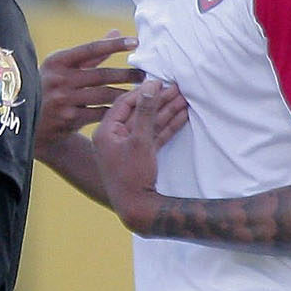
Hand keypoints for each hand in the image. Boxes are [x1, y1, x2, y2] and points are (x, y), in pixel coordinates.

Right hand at [37, 31, 145, 150]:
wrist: (29, 120)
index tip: (135, 42)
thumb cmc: (50, 87)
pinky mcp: (69, 119)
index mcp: (56, 61)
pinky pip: (100, 113)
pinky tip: (128, 109)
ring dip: (126, 93)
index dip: (115, 45)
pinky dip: (116, 110)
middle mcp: (59, 79)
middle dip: (127, 74)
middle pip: (102, 75)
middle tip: (144, 74)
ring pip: (104, 95)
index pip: (91, 49)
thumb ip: (90, 53)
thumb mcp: (62, 67)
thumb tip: (116, 32)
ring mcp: (63, 100)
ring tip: (141, 92)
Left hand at [92, 78, 189, 233]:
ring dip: (167, 112)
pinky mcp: (142, 157)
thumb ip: (146, 113)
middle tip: (178, 87)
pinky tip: (183, 115)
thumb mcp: (139, 140)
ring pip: (150, 124)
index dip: (143, 92)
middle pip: (139, 113)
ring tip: (185, 97)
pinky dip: (168, 127)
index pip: (123, 104)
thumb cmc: (132, 175)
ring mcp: (128, 148)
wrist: (137, 209)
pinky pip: (155, 137)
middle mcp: (114, 138)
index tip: (159, 81)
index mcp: (105, 132)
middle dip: (159, 101)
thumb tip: (151, 86)